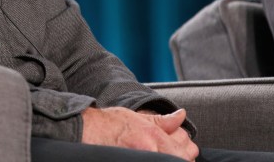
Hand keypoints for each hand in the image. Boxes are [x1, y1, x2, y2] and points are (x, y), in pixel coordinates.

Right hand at [81, 106, 198, 161]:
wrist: (87, 131)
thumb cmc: (110, 124)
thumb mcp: (138, 118)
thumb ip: (162, 120)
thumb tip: (181, 116)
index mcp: (153, 135)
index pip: (183, 149)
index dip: (185, 150)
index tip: (183, 148)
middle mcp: (151, 149)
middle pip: (180, 159)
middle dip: (181, 157)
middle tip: (168, 150)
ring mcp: (143, 157)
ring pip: (169, 160)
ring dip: (170, 157)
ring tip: (156, 150)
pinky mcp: (135, 159)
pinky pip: (155, 161)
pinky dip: (158, 158)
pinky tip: (152, 154)